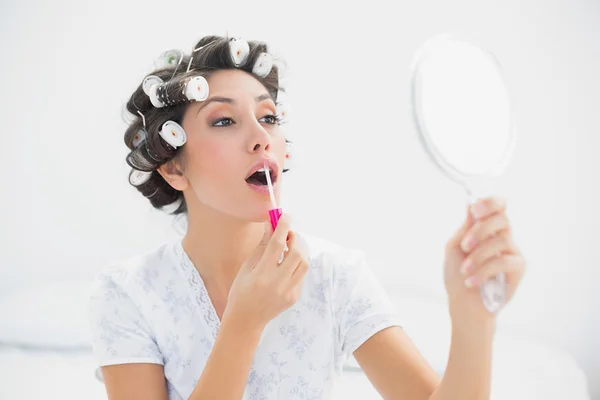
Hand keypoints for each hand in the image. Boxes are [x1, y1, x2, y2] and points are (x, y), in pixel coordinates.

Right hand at [223, 214, 309, 329]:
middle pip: (297, 252)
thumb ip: (262, 246)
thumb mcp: (247, 267)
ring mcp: (289, 291)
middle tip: (288, 233)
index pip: (277, 244)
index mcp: (262, 274)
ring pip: (305, 263)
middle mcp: (278, 283)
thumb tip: (271, 225)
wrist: (246, 320)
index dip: (283, 227)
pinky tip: (287, 264)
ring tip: (290, 247)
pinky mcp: (295, 296)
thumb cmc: (241, 290)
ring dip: (300, 250)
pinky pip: (301, 274)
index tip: (285, 215)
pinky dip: (297, 264)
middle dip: (295, 238)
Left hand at [443, 196, 525, 324]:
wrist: (463, 304)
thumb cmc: (457, 276)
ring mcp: (512, 252)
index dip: (490, 203)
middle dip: (481, 230)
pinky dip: (483, 271)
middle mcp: (502, 237)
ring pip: (501, 241)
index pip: (498, 206)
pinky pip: (504, 261)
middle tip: (465, 245)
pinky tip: (471, 281)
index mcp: (486, 229)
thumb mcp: (454, 248)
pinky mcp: (518, 268)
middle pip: (502, 218)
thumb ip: (465, 228)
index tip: (475, 209)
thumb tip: (471, 204)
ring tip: (465, 270)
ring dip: (478, 256)